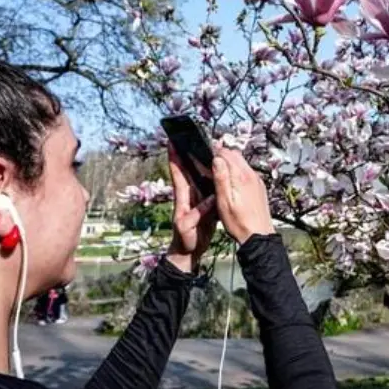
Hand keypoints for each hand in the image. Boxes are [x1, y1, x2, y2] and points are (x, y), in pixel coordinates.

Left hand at [166, 146, 217, 273]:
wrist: (188, 252)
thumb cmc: (185, 240)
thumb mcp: (188, 227)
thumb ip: (198, 214)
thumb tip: (210, 199)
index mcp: (182, 198)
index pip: (177, 173)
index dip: (174, 157)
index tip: (171, 141)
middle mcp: (188, 195)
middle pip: (187, 170)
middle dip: (185, 153)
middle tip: (186, 136)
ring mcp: (196, 199)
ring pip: (198, 177)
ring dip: (199, 162)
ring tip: (203, 147)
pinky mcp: (205, 205)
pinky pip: (209, 187)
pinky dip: (211, 177)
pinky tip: (217, 169)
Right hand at [211, 148, 274, 244]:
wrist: (258, 236)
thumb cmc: (239, 223)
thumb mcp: (224, 202)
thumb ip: (221, 178)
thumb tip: (217, 159)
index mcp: (241, 177)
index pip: (226, 154)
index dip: (214, 153)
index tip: (205, 156)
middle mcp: (251, 176)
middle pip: (235, 154)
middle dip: (222, 155)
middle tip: (210, 162)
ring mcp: (257, 181)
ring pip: (241, 161)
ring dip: (230, 162)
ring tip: (218, 170)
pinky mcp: (259, 187)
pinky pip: (247, 171)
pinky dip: (237, 170)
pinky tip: (231, 180)